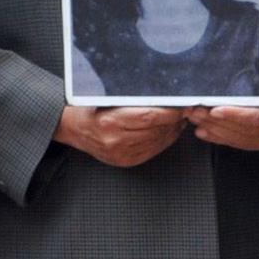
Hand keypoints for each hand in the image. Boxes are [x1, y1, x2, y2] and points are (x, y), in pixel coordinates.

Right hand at [59, 103, 183, 168]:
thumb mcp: (106, 98)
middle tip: (184, 111)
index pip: (149, 116)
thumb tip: (162, 97)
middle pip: (155, 130)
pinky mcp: (125, 161)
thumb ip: (132, 99)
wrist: (74, 128)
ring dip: (171, 131)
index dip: (169, 112)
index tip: (181, 105)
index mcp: (110, 121)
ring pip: (156, 141)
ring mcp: (120, 153)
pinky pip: (151, 151)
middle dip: (174, 121)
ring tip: (178, 120)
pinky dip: (163, 141)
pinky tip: (168, 132)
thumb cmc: (90, 109)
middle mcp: (116, 140)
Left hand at [188, 69, 258, 151]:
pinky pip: (237, 143)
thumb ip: (248, 80)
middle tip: (197, 111)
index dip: (235, 115)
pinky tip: (204, 131)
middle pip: (245, 128)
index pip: (258, 115)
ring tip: (197, 119)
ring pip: (238, 138)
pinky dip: (218, 137)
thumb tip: (220, 80)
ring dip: (214, 129)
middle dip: (217, 121)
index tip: (215, 110)